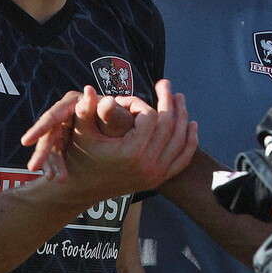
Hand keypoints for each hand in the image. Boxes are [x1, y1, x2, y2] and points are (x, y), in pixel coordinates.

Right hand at [21, 88, 135, 177]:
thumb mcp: (117, 119)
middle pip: (50, 130)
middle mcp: (67, 112)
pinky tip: (56, 178)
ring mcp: (65, 126)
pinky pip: (57, 153)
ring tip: (55, 179)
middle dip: (42, 151)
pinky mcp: (66, 139)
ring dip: (51, 162)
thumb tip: (100, 97)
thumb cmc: (125, 123)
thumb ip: (108, 111)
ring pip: (51, 144)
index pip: (55, 114)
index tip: (26, 142)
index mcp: (76, 102)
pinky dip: (57, 165)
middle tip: (33, 168)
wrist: (130, 134)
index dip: (40, 127)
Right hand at [23, 80, 196, 191]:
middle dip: (168, 101)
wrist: (82, 189)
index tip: (124, 102)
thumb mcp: (81, 132)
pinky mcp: (158, 180)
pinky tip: (192, 125)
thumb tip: (88, 89)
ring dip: (182, 117)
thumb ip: (85, 110)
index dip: (138, 103)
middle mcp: (147, 165)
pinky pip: (183, 159)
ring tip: (179, 98)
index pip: (149, 117)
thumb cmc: (80, 156)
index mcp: (131, 152)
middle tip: (165, 84)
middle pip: (168, 126)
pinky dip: (190, 142)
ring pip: (180, 141)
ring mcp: (156, 174)